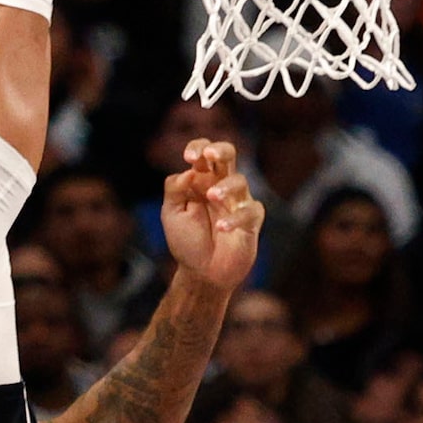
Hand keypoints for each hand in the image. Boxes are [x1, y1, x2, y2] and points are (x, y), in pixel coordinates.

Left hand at [162, 139, 261, 289]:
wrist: (201, 274)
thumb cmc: (187, 242)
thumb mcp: (171, 214)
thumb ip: (175, 190)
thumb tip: (189, 171)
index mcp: (201, 180)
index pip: (203, 154)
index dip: (198, 148)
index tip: (188, 157)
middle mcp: (221, 186)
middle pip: (228, 156)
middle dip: (220, 150)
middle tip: (209, 156)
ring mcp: (237, 202)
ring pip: (240, 181)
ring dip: (225, 186)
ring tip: (212, 197)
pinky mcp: (251, 221)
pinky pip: (249, 211)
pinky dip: (235, 218)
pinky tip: (221, 227)